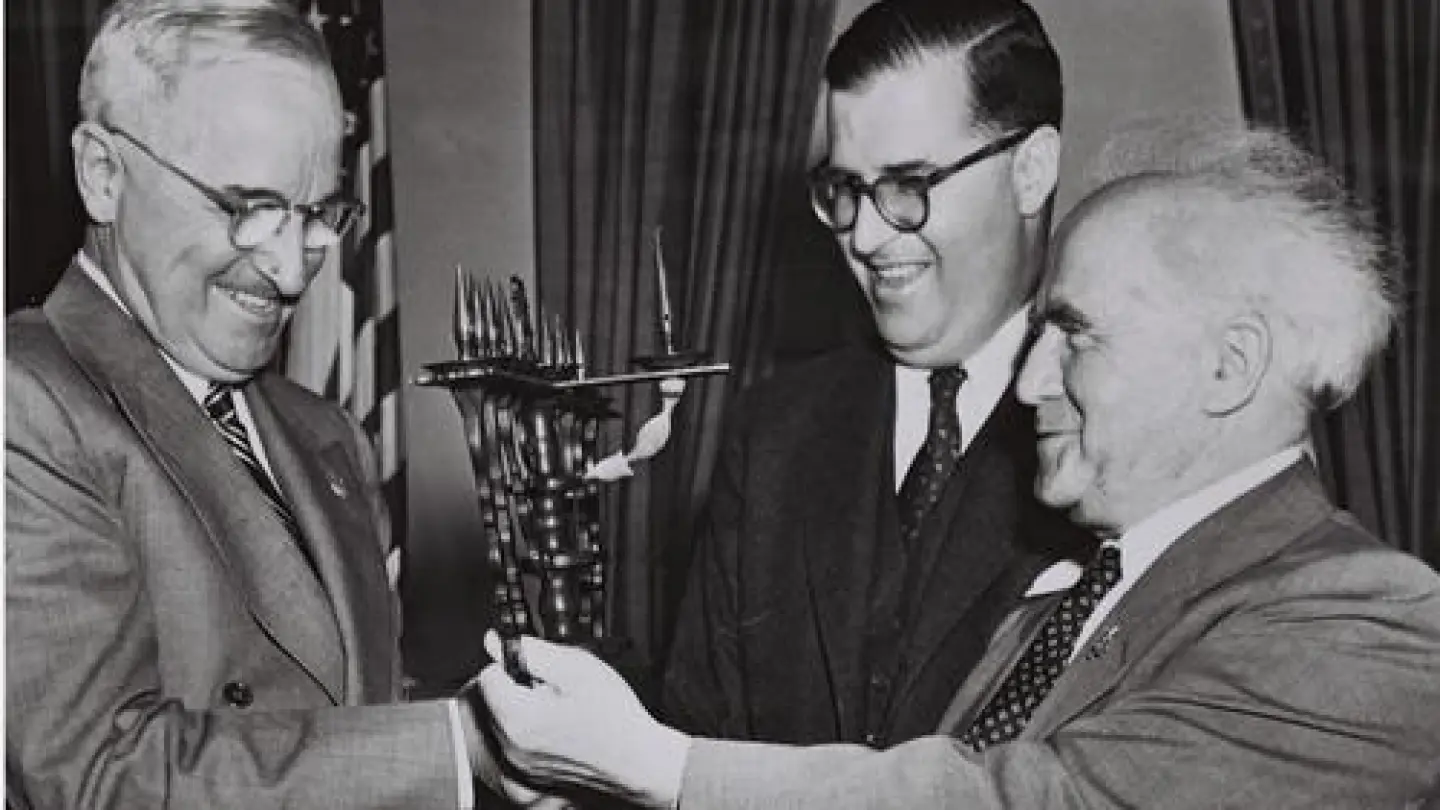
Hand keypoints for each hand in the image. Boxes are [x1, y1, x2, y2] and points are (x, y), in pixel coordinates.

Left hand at [477, 631, 691, 808]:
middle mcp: (511, 746)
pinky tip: (559, 723)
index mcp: (517, 718)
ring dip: (523, 706)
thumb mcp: (576, 667)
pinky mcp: (531, 773)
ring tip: (558, 704)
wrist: (638, 760)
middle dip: (517, 685)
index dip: (510, 661)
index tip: (532, 662)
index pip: (487, 676)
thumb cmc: (614, 718)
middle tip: (552, 683)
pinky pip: (516, 741)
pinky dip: (531, 728)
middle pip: (493, 700)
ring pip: (504, 720)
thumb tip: (498, 641)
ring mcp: (520, 763)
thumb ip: (532, 651)